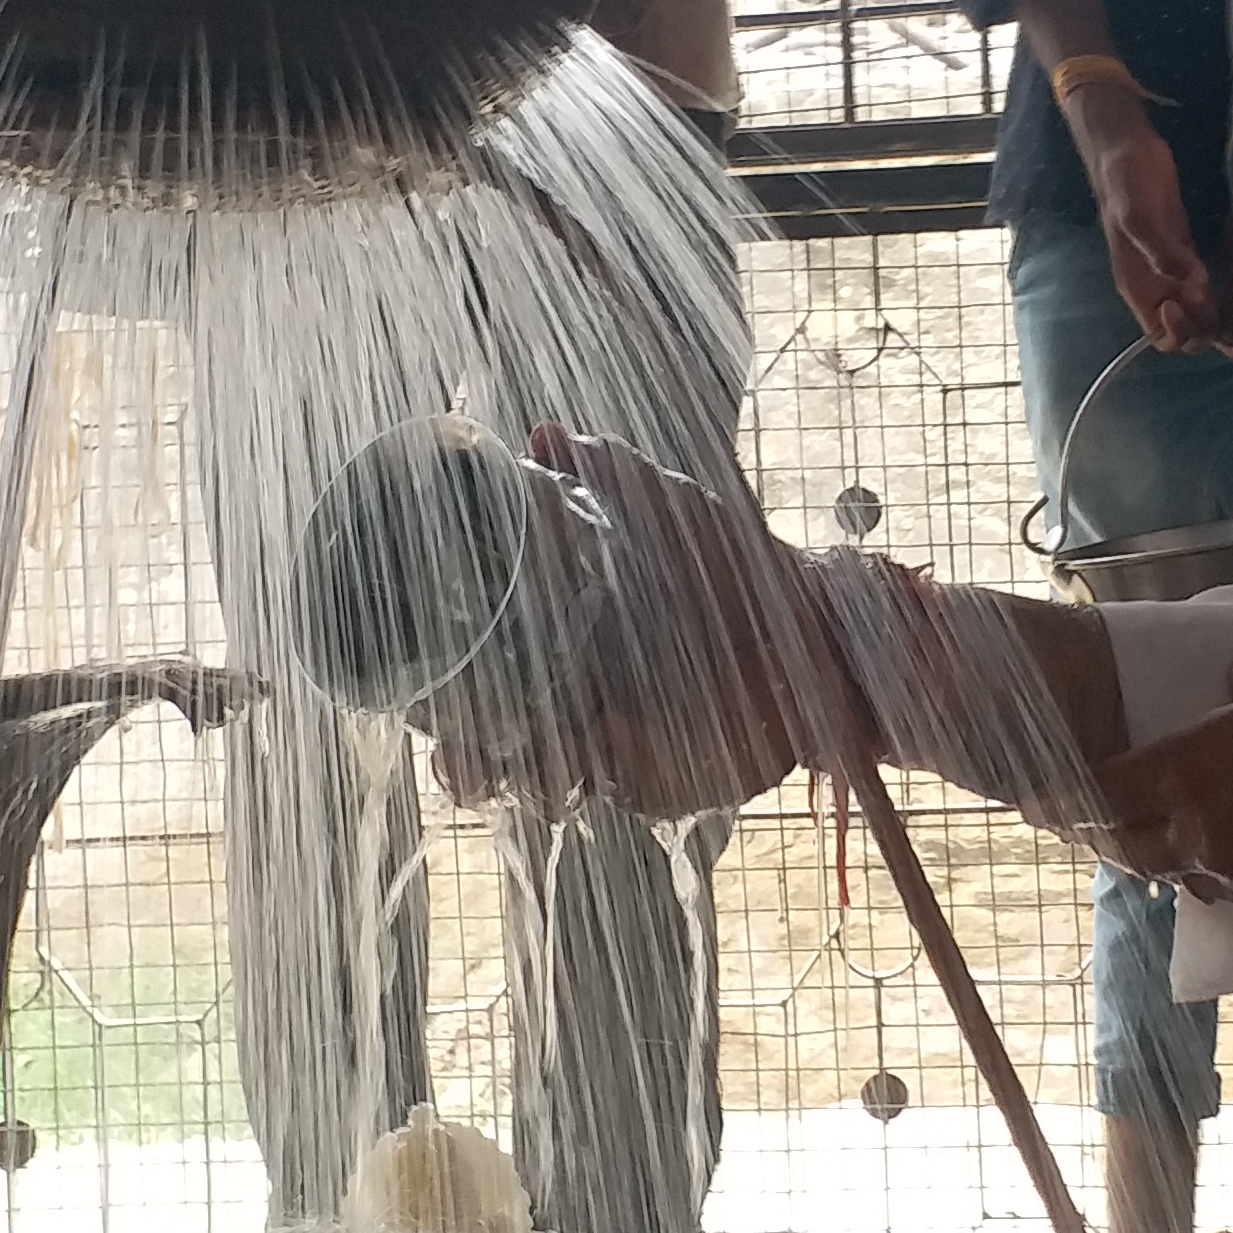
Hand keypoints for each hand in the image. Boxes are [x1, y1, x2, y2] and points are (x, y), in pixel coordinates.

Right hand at [409, 429, 842, 822]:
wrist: (814, 627)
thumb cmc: (734, 565)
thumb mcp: (666, 508)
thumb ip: (602, 471)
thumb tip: (540, 433)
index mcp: (559, 638)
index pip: (475, 674)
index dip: (438, 688)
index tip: (417, 678)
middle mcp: (570, 698)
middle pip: (483, 743)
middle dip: (460, 751)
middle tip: (458, 736)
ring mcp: (605, 745)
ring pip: (526, 782)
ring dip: (504, 774)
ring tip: (504, 755)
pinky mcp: (646, 783)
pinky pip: (587, 798)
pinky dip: (563, 786)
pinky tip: (567, 765)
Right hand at [1067, 99, 1232, 354]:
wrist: (1125, 146)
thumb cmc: (1126, 179)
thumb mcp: (1140, 215)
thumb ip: (1163, 251)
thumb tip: (1194, 284)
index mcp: (1138, 286)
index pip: (1162, 336)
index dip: (1183, 331)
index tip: (1197, 300)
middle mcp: (1155, 286)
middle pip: (1187, 333)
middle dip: (1211, 331)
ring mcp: (1171, 270)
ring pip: (1199, 314)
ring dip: (1221, 318)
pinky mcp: (1185, 251)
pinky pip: (1203, 288)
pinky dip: (1222, 295)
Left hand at [1089, 649, 1232, 922]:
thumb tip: (1232, 681)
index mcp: (1192, 772)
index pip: (1100, 793)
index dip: (1064, 793)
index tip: (1040, 792)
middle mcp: (1205, 836)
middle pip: (1129, 849)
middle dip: (1109, 833)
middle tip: (1105, 815)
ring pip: (1187, 875)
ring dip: (1177, 854)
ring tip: (1187, 828)